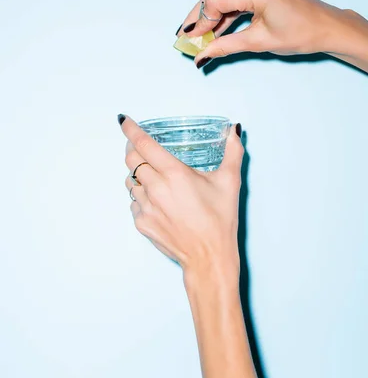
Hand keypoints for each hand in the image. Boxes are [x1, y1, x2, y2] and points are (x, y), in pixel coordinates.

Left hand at [119, 117, 243, 271]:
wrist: (209, 256)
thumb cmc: (220, 220)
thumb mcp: (230, 182)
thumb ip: (233, 152)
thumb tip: (234, 132)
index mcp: (175, 174)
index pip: (144, 144)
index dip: (131, 130)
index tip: (125, 121)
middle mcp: (156, 188)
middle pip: (131, 160)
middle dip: (134, 150)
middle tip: (142, 148)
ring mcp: (146, 207)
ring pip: (130, 182)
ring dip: (138, 175)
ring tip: (154, 178)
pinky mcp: (142, 223)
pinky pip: (134, 203)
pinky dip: (141, 197)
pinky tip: (157, 201)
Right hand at [177, 0, 344, 66]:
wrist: (327, 27)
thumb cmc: (301, 33)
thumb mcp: (259, 42)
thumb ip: (227, 46)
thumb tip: (203, 55)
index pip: (216, 1)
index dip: (200, 21)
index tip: (190, 38)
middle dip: (200, 16)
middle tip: (186, 35)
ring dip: (212, 15)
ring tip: (199, 35)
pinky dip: (226, 12)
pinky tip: (217, 29)